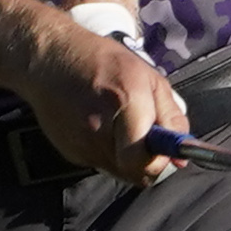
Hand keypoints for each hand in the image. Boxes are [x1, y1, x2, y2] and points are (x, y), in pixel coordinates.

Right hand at [28, 22, 188, 184]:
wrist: (48, 58)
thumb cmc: (101, 62)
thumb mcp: (148, 78)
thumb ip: (171, 117)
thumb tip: (182, 157)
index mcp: (127, 100)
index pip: (147, 161)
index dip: (158, 162)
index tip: (162, 151)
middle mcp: (101, 126)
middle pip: (134, 173)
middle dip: (144, 163)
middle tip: (143, 141)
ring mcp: (81, 142)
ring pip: (118, 171)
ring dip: (124, 156)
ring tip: (118, 126)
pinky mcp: (69, 151)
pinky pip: (99, 163)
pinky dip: (105, 151)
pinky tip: (98, 126)